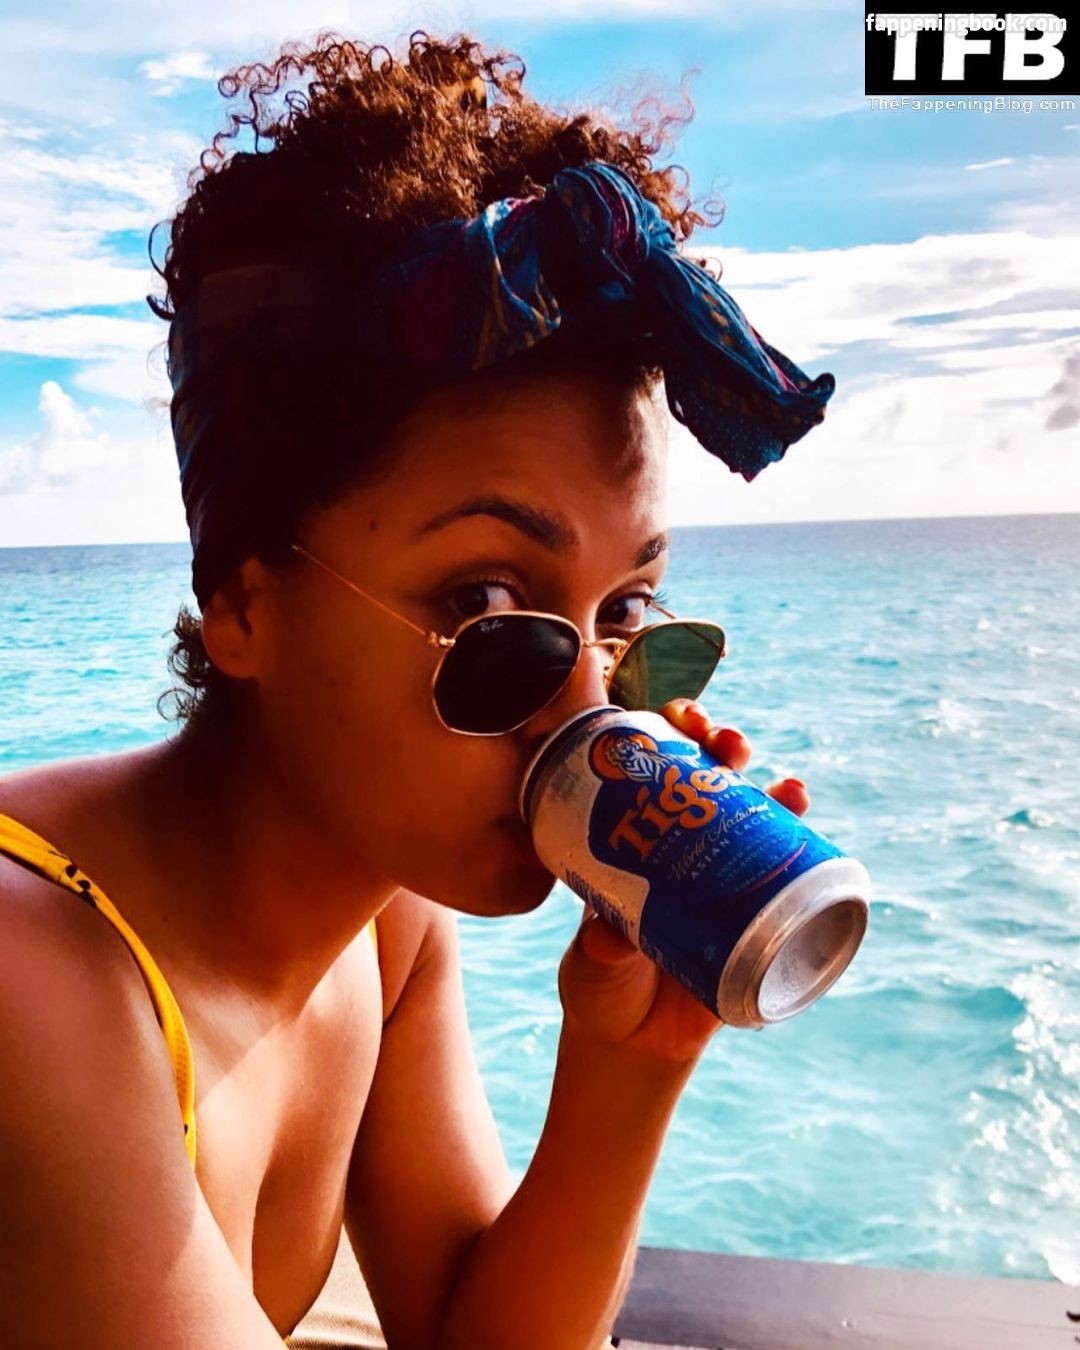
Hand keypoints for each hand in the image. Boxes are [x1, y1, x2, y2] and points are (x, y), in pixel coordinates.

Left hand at [557, 698, 811, 1065]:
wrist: (635, 1043)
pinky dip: (795, 834)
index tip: (671, 715)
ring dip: (767, 785)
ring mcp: (716, 874)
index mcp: (629, 843)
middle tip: (722, 739)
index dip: (662, 734)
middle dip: (717, 745)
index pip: (646, 770)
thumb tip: (607, 933)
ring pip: (745, 812)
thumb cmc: (601, 990)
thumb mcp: (594, 966)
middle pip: (701, 777)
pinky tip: (802, 809)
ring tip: (782, 781)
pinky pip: (779, 866)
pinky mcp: (750, 910)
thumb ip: (601, 951)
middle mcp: (675, 847)